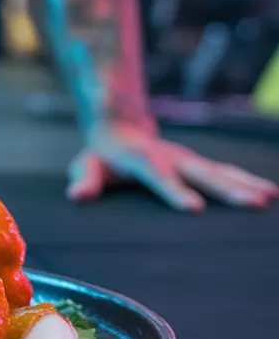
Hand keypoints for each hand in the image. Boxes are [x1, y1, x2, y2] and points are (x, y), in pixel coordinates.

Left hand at [67, 122, 278, 211]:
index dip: (174, 191)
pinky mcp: (199, 165)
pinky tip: (271, 194)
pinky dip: (249, 181)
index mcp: (142, 159)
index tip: (193, 209)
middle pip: (201, 174)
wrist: (120, 128)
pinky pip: (228, 173)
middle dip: (227, 189)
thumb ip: (84, 180)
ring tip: (268, 199)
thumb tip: (78, 196)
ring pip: (220, 172)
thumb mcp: (87, 166)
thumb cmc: (102, 156)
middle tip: (252, 204)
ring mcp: (189, 160)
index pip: (158, 176)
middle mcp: (172, 157)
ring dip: (245, 185)